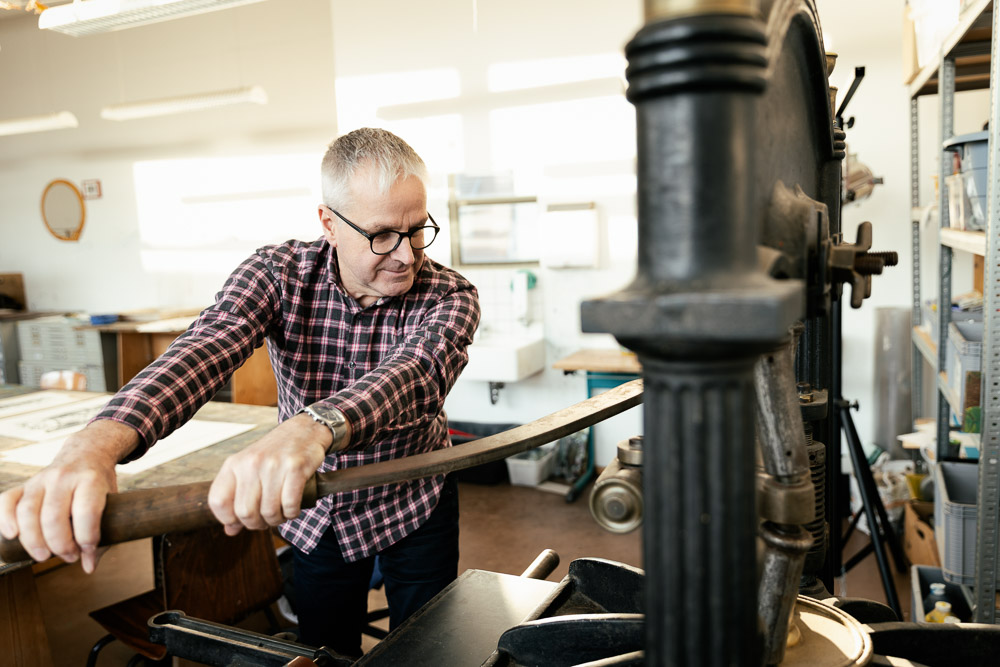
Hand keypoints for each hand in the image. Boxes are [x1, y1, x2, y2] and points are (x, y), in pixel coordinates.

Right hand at [0, 420, 136, 572]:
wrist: (87, 453)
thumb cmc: (99, 484)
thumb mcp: (111, 502)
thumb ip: (103, 534)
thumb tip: (88, 568)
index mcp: (91, 479)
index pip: (86, 512)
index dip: (86, 538)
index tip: (87, 551)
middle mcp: (64, 477)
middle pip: (53, 516)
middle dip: (60, 545)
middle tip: (69, 557)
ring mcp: (41, 479)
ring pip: (28, 512)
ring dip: (33, 540)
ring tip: (44, 556)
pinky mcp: (25, 484)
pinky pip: (7, 500)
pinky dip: (5, 519)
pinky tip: (12, 536)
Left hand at [208, 413, 337, 535]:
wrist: (304, 430)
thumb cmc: (275, 453)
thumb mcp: (249, 470)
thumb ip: (237, 498)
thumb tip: (230, 530)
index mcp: (234, 464)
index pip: (218, 501)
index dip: (228, 519)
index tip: (240, 520)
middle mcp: (251, 464)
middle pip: (245, 512)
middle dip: (257, 524)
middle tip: (266, 520)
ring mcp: (273, 465)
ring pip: (269, 512)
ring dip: (277, 520)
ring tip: (281, 513)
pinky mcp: (296, 468)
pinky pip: (290, 504)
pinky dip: (292, 513)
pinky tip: (292, 508)